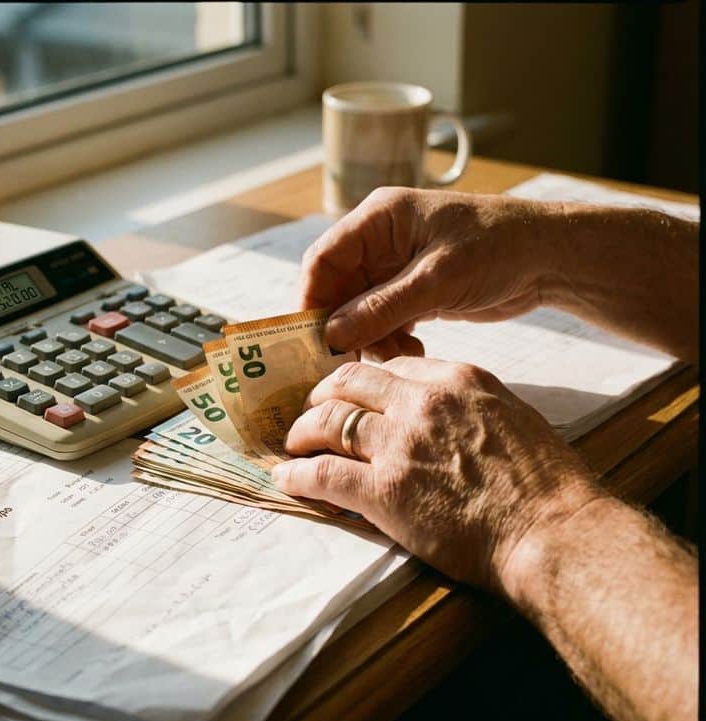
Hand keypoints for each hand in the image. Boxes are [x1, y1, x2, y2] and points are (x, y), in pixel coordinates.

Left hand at [271, 357, 607, 592]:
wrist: (553, 533)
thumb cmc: (547, 487)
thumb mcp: (513, 419)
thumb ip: (470, 408)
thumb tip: (444, 416)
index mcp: (457, 380)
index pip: (392, 366)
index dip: (363, 381)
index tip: (351, 395)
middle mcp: (422, 402)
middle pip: (349, 382)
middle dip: (321, 396)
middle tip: (310, 413)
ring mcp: (399, 445)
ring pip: (327, 422)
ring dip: (302, 433)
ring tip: (293, 445)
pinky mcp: (383, 490)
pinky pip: (323, 473)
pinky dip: (297, 475)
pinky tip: (286, 479)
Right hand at [301, 187, 558, 354]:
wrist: (551, 258)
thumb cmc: (499, 248)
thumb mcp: (437, 279)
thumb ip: (382, 307)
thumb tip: (332, 334)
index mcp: (379, 219)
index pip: (323, 258)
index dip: (310, 298)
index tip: (309, 339)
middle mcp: (380, 241)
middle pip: (337, 289)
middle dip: (343, 326)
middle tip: (349, 361)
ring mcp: (395, 267)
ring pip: (359, 311)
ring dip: (370, 338)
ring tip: (397, 354)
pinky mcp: (413, 291)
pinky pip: (383, 320)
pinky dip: (391, 339)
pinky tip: (413, 350)